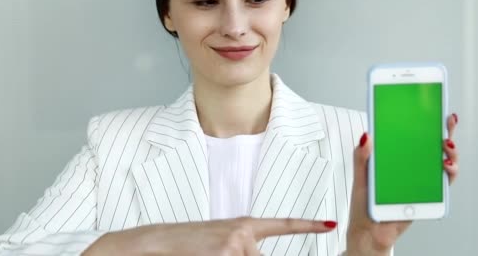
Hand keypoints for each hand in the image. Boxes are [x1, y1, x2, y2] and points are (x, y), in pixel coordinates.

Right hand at [84, 216, 336, 254]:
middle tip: (213, 255)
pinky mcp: (226, 253)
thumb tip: (251, 253)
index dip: (306, 225)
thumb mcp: (215, 242)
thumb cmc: (182, 244)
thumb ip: (239, 248)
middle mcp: (243, 233)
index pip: (280, 224)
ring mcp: (235, 245)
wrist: (149, 243)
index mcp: (241, 225)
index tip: (328, 223)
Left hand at [346, 113, 459, 254]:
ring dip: (450, 150)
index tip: (430, 104)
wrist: (369, 233)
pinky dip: (449, 172)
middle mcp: (411, 166)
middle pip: (433, 145)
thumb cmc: (364, 205)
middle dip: (444, 129)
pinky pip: (444, 182)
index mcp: (395, 157)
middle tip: (446, 120)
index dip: (423, 119)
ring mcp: (422, 180)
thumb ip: (362, 157)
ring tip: (446, 144)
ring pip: (444, 161)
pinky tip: (445, 166)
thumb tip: (367, 135)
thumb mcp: (360, 177)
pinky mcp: (428, 194)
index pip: (412, 134)